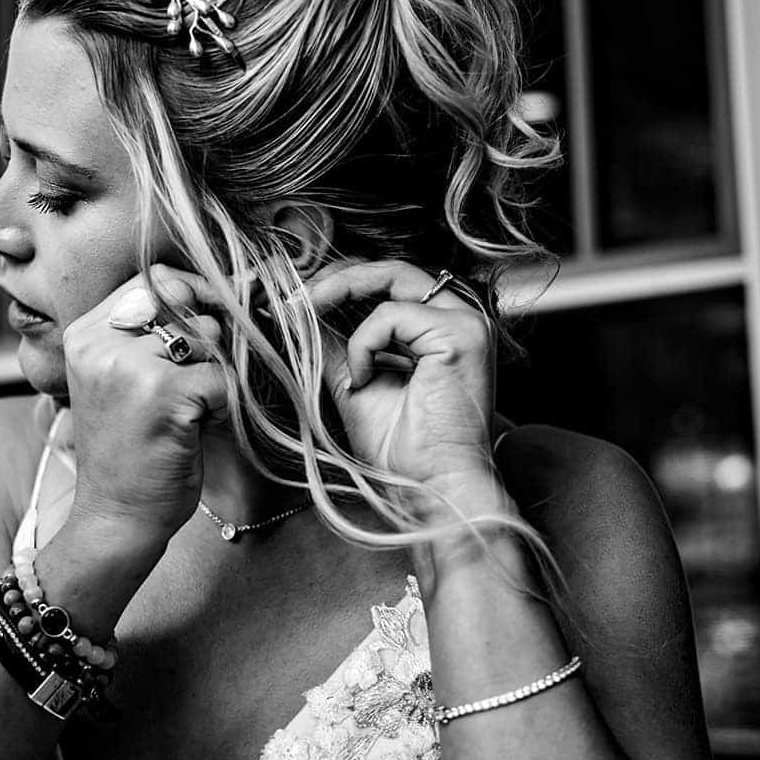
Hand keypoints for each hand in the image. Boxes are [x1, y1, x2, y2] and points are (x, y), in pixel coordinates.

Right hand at [61, 266, 229, 541]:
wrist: (116, 516)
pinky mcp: (164, 394)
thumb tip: (228, 284)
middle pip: (184, 302)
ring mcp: (129, 366)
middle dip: (204, 337)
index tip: (199, 330)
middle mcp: (100, 342)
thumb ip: (153, 330)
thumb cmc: (130, 447)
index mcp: (85, 332)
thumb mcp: (123, 377)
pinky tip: (195, 427)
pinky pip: (221, 376)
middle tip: (192, 381)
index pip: (153, 280)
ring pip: (207, 336)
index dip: (189, 297)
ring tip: (188, 407)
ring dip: (213, 372)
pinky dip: (221, 404)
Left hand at [306, 259, 500, 519]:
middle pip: (390, 269)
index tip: (295, 298)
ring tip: (315, 333)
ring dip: (340, 301)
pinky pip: (391, 315)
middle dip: (334, 279)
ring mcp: (467, 324)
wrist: (431, 490)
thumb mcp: (355, 382)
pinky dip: (364, 344)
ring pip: (390, 280)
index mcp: (440, 329)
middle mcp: (460, 319)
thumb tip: (297, 312)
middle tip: (292, 298)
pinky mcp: (461, 336)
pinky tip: (363, 380)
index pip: (388, 282)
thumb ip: (334, 344)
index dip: (340, 282)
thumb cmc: (403, 451)